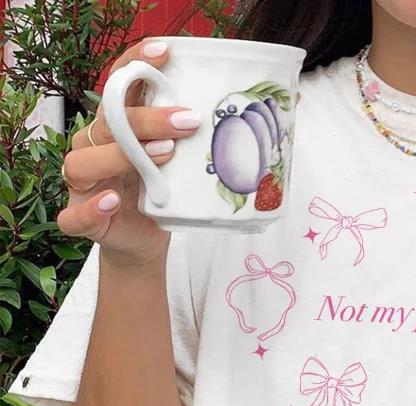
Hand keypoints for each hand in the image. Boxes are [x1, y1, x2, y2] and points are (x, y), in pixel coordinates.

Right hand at [57, 38, 201, 266]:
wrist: (145, 243)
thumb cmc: (160, 197)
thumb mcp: (177, 165)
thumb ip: (189, 140)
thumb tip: (238, 114)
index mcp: (114, 128)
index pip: (117, 85)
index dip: (135, 64)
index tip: (165, 52)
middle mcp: (92, 148)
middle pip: (108, 123)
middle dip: (148, 119)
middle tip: (188, 121)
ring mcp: (82, 184)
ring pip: (84, 162)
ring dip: (122, 156)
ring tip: (163, 155)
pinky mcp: (81, 218)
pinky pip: (76, 213)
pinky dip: (92, 207)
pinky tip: (112, 201)